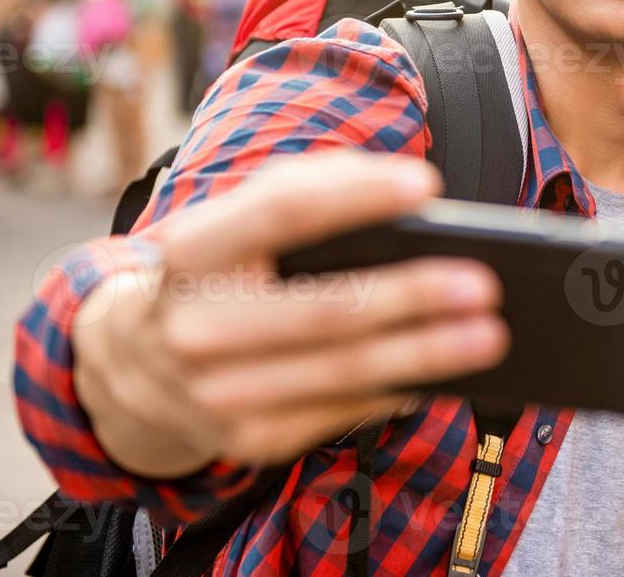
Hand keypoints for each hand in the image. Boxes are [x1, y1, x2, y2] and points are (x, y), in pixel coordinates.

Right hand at [72, 150, 509, 475]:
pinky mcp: (246, 440)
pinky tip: (446, 373)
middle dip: (413, 295)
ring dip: (427, 354)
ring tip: (488, 334)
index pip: (280, 211)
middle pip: (327, 309)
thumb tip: (407, 195)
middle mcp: (195, 326)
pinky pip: (342, 412)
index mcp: (191, 251)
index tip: (425, 184)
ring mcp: (216, 393)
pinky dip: (399, 389)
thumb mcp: (238, 220)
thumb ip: (310, 187)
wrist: (135, 361)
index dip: (355, 195)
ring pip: (344, 370)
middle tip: (483, 283)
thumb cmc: (219, 270)